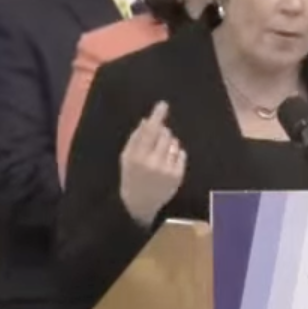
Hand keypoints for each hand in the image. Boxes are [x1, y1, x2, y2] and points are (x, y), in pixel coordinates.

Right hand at [118, 102, 185, 224]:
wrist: (140, 203)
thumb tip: (147, 120)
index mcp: (137, 156)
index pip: (150, 131)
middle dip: (162, 133)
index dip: (157, 116)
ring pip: (174, 143)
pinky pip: (181, 154)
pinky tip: (166, 164)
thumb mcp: (126, 157)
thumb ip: (136, 137)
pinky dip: (175, 155)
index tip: (163, 104)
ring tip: (159, 157)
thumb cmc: (131, 176)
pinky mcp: (178, 175)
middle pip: (165, 134)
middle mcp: (153, 162)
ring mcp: (167, 170)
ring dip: (168, 144)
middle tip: (155, 143)